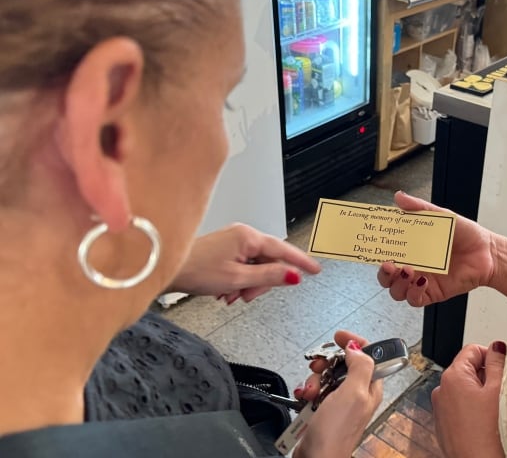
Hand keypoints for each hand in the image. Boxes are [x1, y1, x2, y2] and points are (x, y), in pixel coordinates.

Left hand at [168, 224, 320, 303]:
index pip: (284, 250)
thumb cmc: (195, 270)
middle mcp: (242, 235)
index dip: (301, 262)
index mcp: (248, 237)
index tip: (316, 269)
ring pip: (256, 266)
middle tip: (247, 296)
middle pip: (269, 261)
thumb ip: (268, 276)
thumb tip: (293, 275)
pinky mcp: (224, 249)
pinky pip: (243, 266)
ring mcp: (233, 241)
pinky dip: (239, 281)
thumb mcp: (237, 278)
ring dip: (248, 285)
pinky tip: (226, 292)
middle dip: (262, 282)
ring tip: (232, 296)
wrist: (164, 267)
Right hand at [293, 331, 382, 457]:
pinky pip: (315, 390)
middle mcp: (357, 393)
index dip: (354, 342)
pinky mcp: (324, 409)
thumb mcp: (353, 393)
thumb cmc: (335, 433)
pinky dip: (307, 391)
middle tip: (318, 368)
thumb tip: (357, 347)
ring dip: (315, 380)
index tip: (338, 336)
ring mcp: (340, 402)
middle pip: (342, 363)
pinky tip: (304, 398)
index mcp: (370, 387)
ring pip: (326, 375)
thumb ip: (360, 366)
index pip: (368, 355)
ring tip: (310, 392)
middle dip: (327, 363)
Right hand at [377, 191, 495, 306]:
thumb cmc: (465, 234)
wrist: (487, 252)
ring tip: (408, 271)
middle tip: (388, 264)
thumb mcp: (441, 216)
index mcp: (411, 248)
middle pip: (386, 276)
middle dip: (383, 273)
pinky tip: (421, 281)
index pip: (386, 252)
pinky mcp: (432, 293)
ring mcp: (421, 281)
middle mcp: (413, 266)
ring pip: (397, 291)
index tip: (373, 246)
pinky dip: (413, 293)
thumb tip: (399, 197)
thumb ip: (419, 207)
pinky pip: (415, 299)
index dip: (376, 252)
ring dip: (397, 283)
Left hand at [432, 342, 506, 457]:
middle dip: (486, 377)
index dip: (491, 356)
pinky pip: (460, 408)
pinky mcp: (445, 425)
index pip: (473, 350)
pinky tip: (485, 423)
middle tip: (502, 393)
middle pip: (468, 369)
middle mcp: (442, 390)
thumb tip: (497, 347)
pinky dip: (473, 410)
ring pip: (465, 389)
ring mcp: (441, 408)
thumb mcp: (498, 390)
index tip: (504, 368)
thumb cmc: (487, 435)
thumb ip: (497, 363)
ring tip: (494, 411)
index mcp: (453, 376)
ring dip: (480, 394)